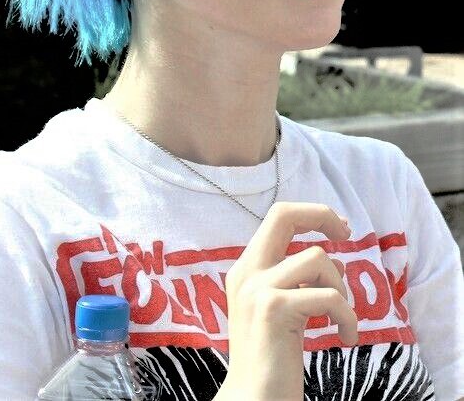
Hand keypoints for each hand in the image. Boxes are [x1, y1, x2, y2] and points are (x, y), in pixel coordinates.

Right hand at [215, 202, 357, 400]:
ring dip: (340, 287)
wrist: (253, 400)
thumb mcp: (280, 309)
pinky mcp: (274, 309)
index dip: (312, 214)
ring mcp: (257, 289)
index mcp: (247, 269)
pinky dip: (348, 317)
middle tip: (347, 234)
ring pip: (317, 258)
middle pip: (283, 214)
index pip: (278, 216)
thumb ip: (296, 280)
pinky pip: (329, 297)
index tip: (338, 230)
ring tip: (340, 318)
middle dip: (321, 216)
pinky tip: (346, 338)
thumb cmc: (271, 358)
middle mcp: (247, 272)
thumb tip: (332, 261)